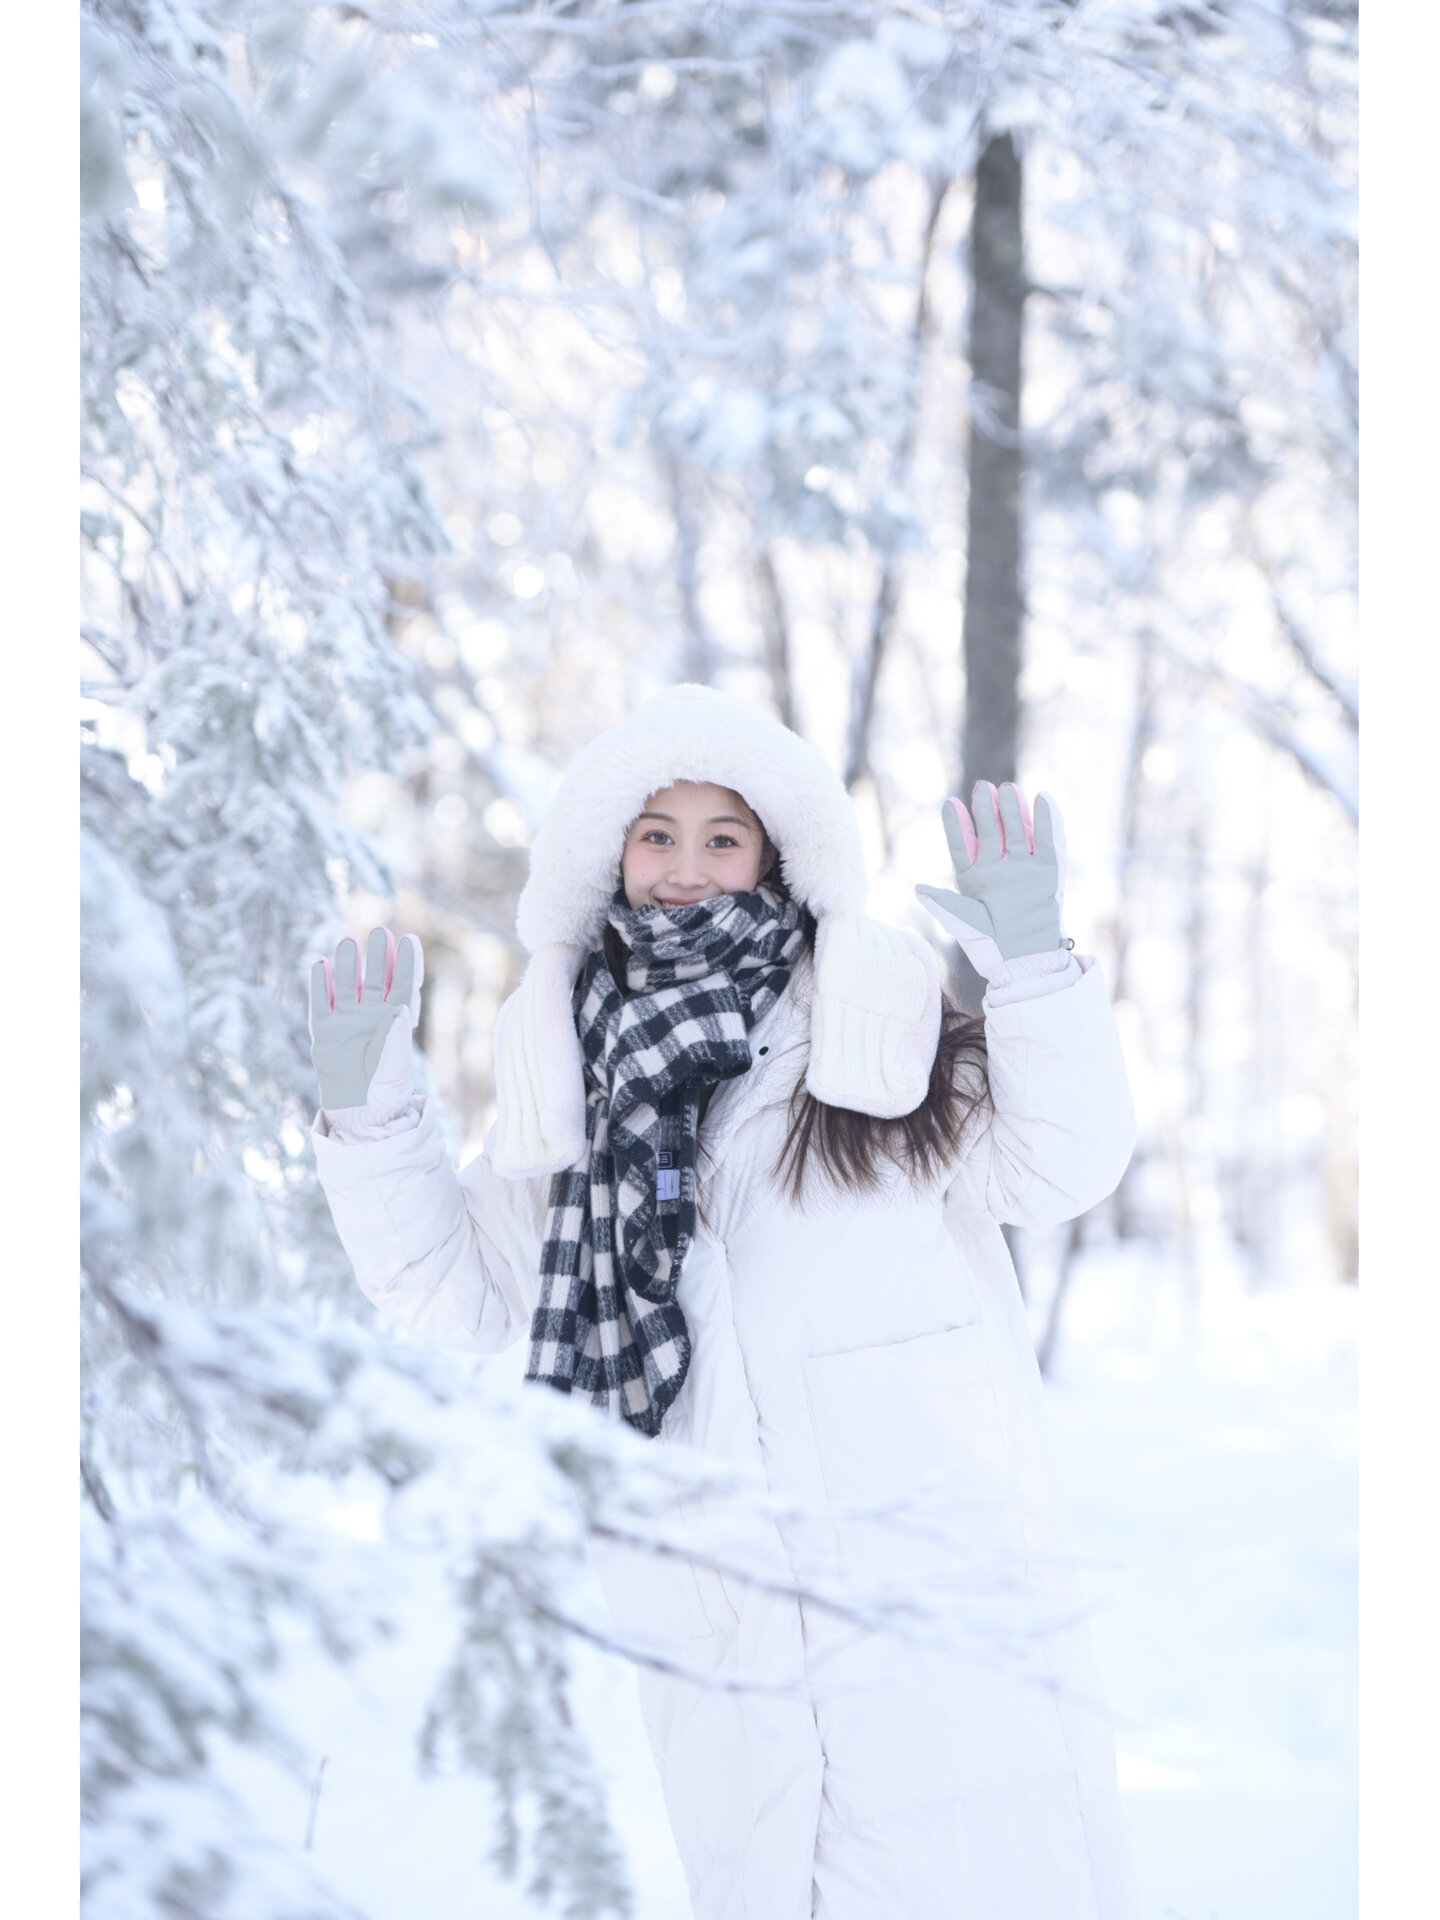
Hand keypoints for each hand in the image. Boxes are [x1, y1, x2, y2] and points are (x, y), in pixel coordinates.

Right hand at [308, 927, 423, 1112]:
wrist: (356, 1108)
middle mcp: (372, 1014)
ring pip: (347, 985)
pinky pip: (321, 1002)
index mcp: (396, 1018)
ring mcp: (347, 1019)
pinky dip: (320, 984)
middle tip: (379, 933)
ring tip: (348, 943)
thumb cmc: (383, 1085)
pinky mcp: (324, 1030)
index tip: (409, 940)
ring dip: (347, 965)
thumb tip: (400, 1008)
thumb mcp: (394, 1061)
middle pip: (375, 979)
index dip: (406, 963)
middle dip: (378, 957)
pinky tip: (319, 964)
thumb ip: (397, 1035)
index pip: (403, 984)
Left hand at [915, 783, 1067, 977]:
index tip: (950, 803)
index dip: (957, 825)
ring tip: (1007, 789)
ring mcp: (1023, 870)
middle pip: (992, 832)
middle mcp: (998, 871)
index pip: (963, 846)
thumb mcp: (964, 923)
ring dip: (1013, 811)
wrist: (1025, 961)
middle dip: (987, 811)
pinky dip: (1047, 822)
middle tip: (983, 787)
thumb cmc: (990, 946)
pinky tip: (1042, 799)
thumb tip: (919, 888)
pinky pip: (1048, 842)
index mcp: (974, 880)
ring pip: (1018, 832)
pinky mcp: (1048, 872)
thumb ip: (944, 904)